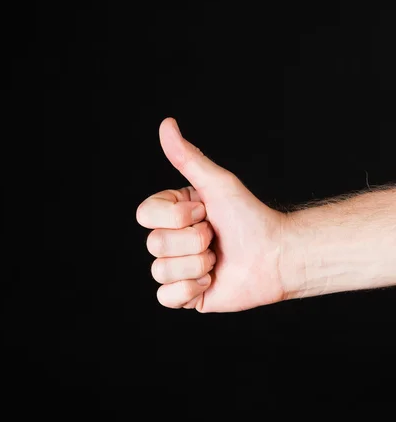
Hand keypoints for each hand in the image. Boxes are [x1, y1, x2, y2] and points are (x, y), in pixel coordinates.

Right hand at [136, 118, 286, 312]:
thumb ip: (187, 158)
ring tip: (217, 259)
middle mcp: (171, 241)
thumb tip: (166, 124)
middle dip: (194, 241)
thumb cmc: (249, 217)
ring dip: (197, 264)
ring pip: (160, 270)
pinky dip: (191, 289)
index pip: (145, 215)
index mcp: (172, 215)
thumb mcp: (217, 184)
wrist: (275, 255)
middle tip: (216, 238)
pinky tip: (211, 281)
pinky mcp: (185, 295)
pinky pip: (166, 297)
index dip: (176, 216)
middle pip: (154, 244)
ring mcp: (177, 269)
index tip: (204, 211)